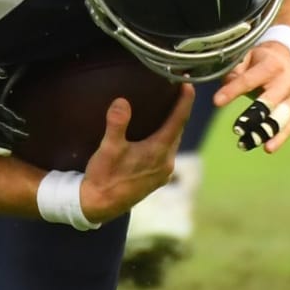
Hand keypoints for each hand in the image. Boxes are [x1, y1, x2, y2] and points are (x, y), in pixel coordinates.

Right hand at [79, 83, 193, 223]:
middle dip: (180, 110)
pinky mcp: (156, 178)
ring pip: (173, 141)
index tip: (189, 84)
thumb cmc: (103, 177)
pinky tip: (157, 131)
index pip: (178, 121)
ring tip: (170, 106)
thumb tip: (121, 102)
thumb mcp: (108, 149)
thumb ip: (116, 124)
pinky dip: (166, 136)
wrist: (99, 206)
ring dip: (174, 124)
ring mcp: (162, 172)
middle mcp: (166, 163)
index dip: (185, 102)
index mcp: (159, 153)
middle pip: (178, 130)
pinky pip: (167, 150)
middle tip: (180, 89)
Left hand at [213, 40, 289, 153]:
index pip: (249, 80)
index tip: (217, 101)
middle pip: (269, 102)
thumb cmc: (259, 59)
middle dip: (252, 117)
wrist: (287, 57)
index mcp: (271, 65)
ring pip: (281, 117)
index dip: (233, 90)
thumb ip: (234, 70)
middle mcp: (287, 81)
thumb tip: (223, 90)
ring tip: (246, 143)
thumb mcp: (245, 56)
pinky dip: (280, 138)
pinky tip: (267, 148)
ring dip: (264, 132)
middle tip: (237, 130)